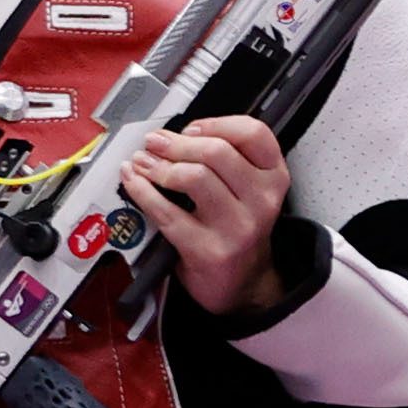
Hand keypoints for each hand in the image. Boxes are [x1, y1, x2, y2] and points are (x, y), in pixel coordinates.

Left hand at [122, 116, 292, 315]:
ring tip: (142, 162)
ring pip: (193, 177)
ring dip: (158, 165)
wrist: (241, 283)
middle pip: (216, 152)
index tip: (191, 128)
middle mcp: (261, 201)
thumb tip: (172, 135)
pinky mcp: (208, 250)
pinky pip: (166, 211)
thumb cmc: (236, 227)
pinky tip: (133, 181)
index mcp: (273, 178)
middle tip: (154, 142)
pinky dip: (142, 191)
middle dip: (176, 143)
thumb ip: (225, 159)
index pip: (253, 134)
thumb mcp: (247, 190)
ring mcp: (236, 228)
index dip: (216, 124)